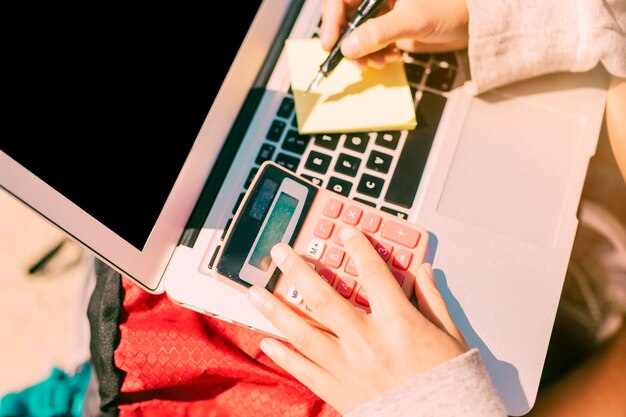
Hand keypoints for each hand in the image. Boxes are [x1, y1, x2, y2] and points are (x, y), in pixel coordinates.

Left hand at [247, 226, 467, 414]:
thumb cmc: (447, 382)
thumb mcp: (448, 334)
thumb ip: (432, 299)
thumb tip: (424, 271)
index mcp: (397, 323)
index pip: (372, 273)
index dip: (358, 248)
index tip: (345, 233)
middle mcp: (366, 341)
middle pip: (323, 297)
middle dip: (298, 270)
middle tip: (281, 253)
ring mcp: (348, 367)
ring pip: (303, 331)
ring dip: (275, 310)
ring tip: (255, 292)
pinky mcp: (339, 391)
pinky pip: (304, 370)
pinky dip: (283, 355)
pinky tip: (266, 341)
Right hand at [321, 0, 468, 68]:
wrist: (472, 24)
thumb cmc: (449, 9)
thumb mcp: (412, 20)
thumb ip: (378, 33)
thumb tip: (348, 48)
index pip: (341, 0)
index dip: (332, 20)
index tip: (330, 44)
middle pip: (346, 18)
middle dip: (349, 43)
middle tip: (356, 62)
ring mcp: (382, 14)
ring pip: (357, 35)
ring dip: (364, 53)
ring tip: (379, 62)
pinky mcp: (389, 29)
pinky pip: (371, 45)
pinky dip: (377, 55)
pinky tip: (392, 57)